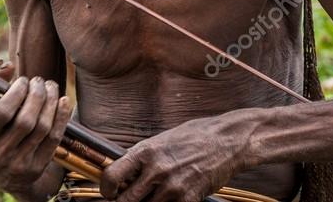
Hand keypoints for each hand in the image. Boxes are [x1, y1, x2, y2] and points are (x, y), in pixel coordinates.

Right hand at [0, 74, 73, 193]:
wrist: (2, 176)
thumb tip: (8, 66)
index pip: (2, 112)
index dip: (16, 92)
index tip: (23, 80)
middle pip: (25, 120)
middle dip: (37, 95)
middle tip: (40, 81)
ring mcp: (19, 164)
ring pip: (42, 128)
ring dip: (51, 102)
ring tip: (51, 87)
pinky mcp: (37, 168)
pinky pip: (54, 139)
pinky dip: (61, 117)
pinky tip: (63, 101)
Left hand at [99, 118, 247, 200]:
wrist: (226, 141)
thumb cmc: (193, 137)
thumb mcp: (160, 141)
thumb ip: (141, 158)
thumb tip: (124, 173)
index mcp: (145, 152)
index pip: (112, 176)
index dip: (106, 189)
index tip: (109, 192)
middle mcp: (156, 170)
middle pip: (126, 200)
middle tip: (126, 200)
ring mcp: (172, 187)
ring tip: (152, 196)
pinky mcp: (188, 199)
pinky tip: (168, 199)